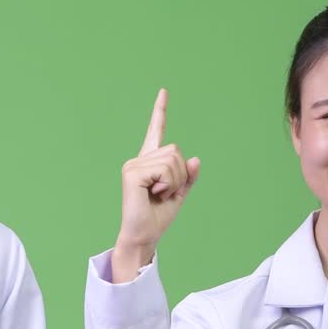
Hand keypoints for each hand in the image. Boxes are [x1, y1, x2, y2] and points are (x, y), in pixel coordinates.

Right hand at [111, 89, 199, 282]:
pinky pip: (165, 170)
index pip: (156, 131)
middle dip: (180, 174)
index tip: (164, 91)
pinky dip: (167, 185)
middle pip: (176, 151)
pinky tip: (154, 194)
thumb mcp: (179, 194)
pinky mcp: (132, 173)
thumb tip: (195, 159)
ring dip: (174, 181)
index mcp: (149, 162)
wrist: (143, 236)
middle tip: (165, 193)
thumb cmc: (157, 218)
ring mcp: (134, 165)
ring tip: (158, 195)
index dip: (160, 111)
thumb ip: (188, 177)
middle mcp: (139, 159)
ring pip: (173, 160)